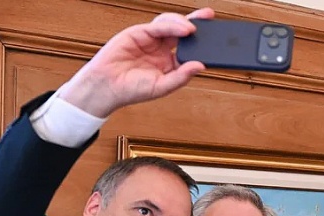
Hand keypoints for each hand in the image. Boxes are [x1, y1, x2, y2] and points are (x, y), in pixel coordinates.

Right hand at [58, 8, 213, 116]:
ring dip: (184, 23)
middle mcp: (163, 49)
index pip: (191, 50)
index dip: (204, 45)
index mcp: (170, 63)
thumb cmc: (132, 90)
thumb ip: (181, 77)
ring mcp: (152, 39)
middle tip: (211, 18)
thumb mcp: (161, 87)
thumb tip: (200, 66)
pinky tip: (182, 29)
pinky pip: (158, 25)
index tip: (218, 42)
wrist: (106, 87)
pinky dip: (170, 25)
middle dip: (198, 24)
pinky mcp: (140, 32)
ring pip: (172, 25)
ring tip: (193, 28)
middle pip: (184, 33)